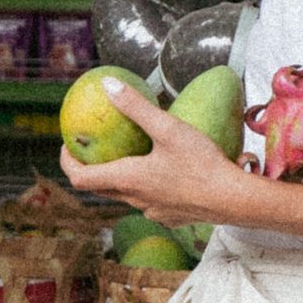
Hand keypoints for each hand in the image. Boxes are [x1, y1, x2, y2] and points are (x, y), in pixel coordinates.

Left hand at [58, 80, 244, 227]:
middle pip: (100, 189)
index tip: (69, 146)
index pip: (80, 178)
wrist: (234, 200)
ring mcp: (153, 212)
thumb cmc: (201, 164)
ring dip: (121, 178)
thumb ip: (136, 107)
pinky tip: (165, 173)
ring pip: (126, 196)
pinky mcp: (171, 217)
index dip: (68, 162)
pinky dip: (147, 187)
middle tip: (95, 149)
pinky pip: (150, 202)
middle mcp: (135, 200)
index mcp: (128, 180)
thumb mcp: (168, 128)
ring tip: (131, 156)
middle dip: (92, 169)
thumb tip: (108, 86)